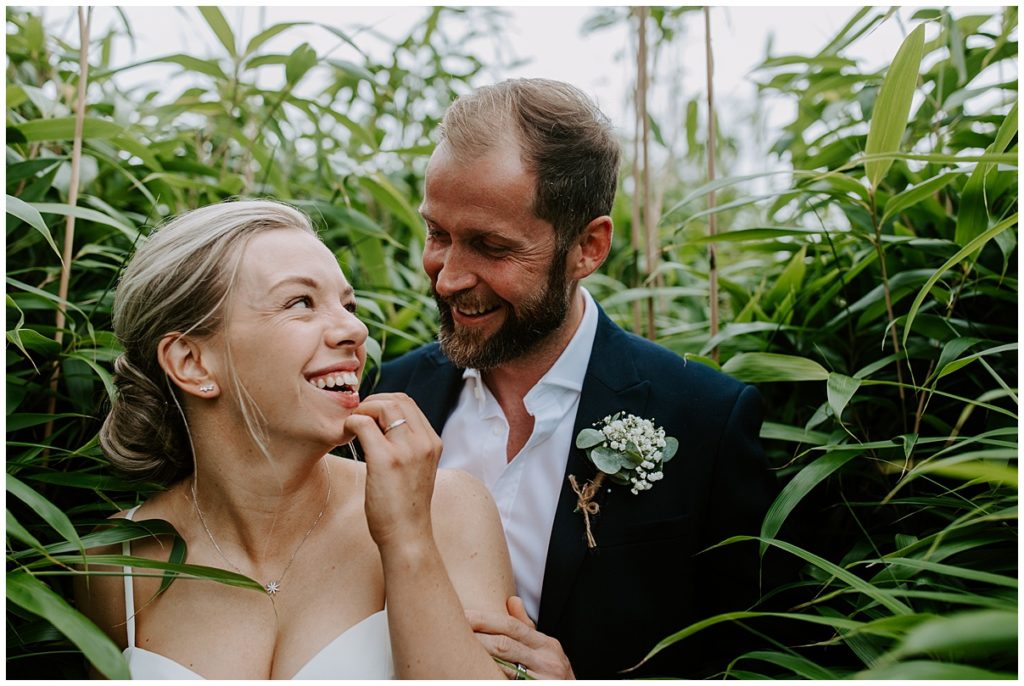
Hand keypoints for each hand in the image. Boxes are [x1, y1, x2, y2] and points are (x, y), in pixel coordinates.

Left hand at [345, 393, 441, 548]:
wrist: (407, 536)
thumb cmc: (406, 506)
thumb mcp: (417, 469)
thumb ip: (408, 446)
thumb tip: (381, 426)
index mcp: (432, 443)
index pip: (409, 404)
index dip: (385, 403)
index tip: (370, 416)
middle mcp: (424, 442)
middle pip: (397, 400)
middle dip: (373, 403)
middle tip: (358, 418)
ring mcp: (407, 450)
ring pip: (383, 407)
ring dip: (363, 411)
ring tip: (353, 427)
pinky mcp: (386, 460)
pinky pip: (364, 425)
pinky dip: (352, 424)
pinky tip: (348, 436)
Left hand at [465, 596, 574, 679]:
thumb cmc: (553, 677)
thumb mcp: (547, 651)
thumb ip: (527, 628)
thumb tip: (511, 600)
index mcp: (547, 644)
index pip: (510, 626)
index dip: (484, 619)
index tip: (462, 615)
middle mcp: (548, 660)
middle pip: (504, 644)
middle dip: (476, 637)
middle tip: (451, 629)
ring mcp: (544, 679)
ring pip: (503, 666)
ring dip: (478, 658)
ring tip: (457, 651)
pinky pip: (508, 680)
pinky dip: (491, 675)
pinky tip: (476, 672)